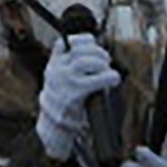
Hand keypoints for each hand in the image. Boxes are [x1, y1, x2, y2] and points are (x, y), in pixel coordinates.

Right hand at [34, 33, 119, 161]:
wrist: (53, 126)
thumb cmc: (63, 102)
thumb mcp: (58, 80)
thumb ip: (68, 66)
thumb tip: (95, 54)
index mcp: (53, 65)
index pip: (63, 42)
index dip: (81, 40)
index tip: (93, 45)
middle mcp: (56, 70)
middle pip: (78, 50)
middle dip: (97, 51)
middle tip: (106, 60)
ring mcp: (64, 82)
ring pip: (84, 61)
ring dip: (101, 63)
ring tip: (108, 70)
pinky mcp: (74, 94)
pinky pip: (95, 79)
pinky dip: (108, 77)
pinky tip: (113, 80)